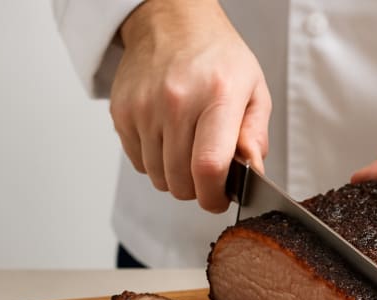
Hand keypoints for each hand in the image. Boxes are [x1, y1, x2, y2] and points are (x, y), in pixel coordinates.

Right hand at [110, 0, 270, 212]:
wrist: (171, 24)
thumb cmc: (218, 58)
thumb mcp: (254, 90)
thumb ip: (255, 136)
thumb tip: (253, 173)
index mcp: (217, 96)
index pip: (209, 166)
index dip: (215, 196)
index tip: (221, 199)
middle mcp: (176, 101)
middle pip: (182, 181)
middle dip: (199, 191)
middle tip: (209, 175)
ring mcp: (144, 108)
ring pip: (159, 178)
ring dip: (177, 178)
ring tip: (189, 152)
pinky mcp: (121, 113)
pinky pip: (139, 163)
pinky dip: (156, 163)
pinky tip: (169, 140)